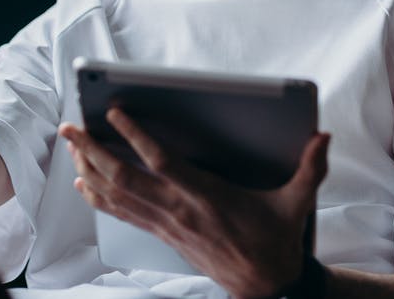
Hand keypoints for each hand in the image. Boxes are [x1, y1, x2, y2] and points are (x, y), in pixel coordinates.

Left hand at [59, 109, 329, 297]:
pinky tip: (83, 182)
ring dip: (89, 168)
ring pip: (116, 195)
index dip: (135, 136)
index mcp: (207, 196)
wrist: (265, 287)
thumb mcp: (297, 204)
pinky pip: (121, 214)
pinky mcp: (163, 235)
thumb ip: (310, 169)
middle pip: (123, 177)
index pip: (162, 162)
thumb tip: (322, 138)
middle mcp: (179, 210)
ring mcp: (167, 224)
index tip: (115, 112)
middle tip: (70, 127)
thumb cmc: (276, 242)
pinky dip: (98, 196)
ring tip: (71, 145)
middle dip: (92, 150)